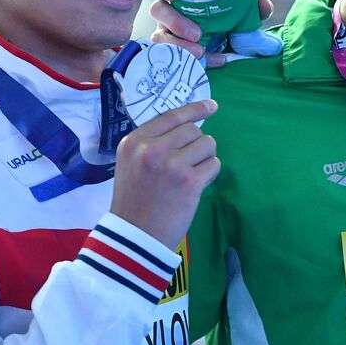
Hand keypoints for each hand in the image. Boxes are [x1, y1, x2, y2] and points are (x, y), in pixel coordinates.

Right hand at [109, 98, 220, 248]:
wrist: (134, 238)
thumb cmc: (134, 201)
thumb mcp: (131, 164)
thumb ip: (153, 143)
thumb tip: (190, 124)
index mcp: (133, 142)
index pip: (171, 115)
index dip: (195, 109)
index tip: (211, 106)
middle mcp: (151, 149)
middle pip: (192, 130)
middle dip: (197, 144)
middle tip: (188, 164)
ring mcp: (171, 164)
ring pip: (207, 145)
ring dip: (205, 159)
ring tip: (190, 176)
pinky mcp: (189, 181)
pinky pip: (214, 165)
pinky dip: (210, 174)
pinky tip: (195, 186)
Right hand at [149, 0, 273, 66]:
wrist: (227, 44)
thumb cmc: (227, 19)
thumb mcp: (240, 12)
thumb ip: (251, 7)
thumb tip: (263, 6)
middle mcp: (169, 12)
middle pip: (158, 10)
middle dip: (175, 21)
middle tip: (198, 34)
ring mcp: (166, 32)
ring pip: (158, 36)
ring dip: (178, 44)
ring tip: (200, 52)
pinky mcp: (169, 52)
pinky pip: (168, 57)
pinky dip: (186, 60)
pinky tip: (205, 64)